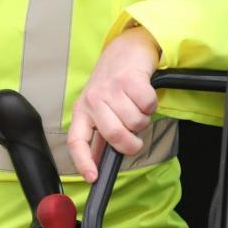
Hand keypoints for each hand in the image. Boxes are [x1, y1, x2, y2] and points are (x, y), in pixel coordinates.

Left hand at [67, 25, 160, 182]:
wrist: (126, 49)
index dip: (83, 161)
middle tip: (134, 133)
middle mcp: (93, 100)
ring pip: (135, 122)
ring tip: (135, 105)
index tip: (93, 178)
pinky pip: (148, 106)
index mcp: (82, 110)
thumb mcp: (99, 109)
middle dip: (131, 142)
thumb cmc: (113, 83)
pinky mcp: (129, 79)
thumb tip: (99, 166)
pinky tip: (142, 94)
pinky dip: (151, 105)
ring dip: (143, 118)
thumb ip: (99, 136)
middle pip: (115, 135)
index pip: (76, 141)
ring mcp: (110, 88)